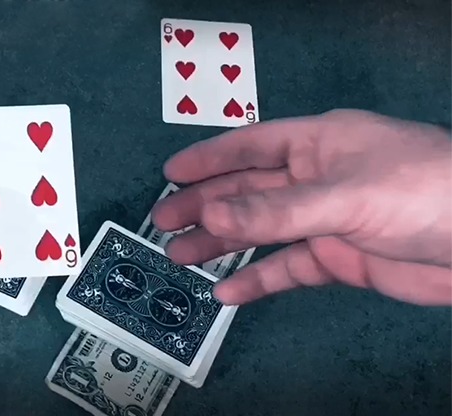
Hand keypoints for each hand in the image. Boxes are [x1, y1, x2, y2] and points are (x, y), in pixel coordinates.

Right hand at [152, 109, 451, 305]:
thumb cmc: (423, 191)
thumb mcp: (343, 194)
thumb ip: (275, 209)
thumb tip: (211, 212)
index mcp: (317, 144)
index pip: (251, 146)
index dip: (208, 159)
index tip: (170, 174)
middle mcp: (315, 179)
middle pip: (247, 191)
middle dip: (205, 205)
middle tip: (164, 223)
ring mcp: (325, 221)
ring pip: (261, 232)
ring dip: (221, 243)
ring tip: (181, 256)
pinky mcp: (338, 259)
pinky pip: (288, 269)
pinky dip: (258, 280)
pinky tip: (229, 291)